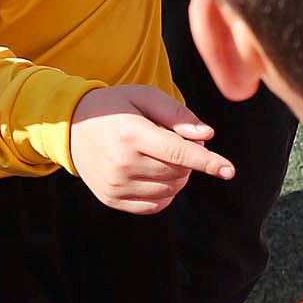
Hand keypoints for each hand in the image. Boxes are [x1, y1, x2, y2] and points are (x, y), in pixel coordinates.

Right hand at [68, 83, 233, 213]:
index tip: (229, 170)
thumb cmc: (116, 107)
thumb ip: (177, 115)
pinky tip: (156, 173)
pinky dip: (165, 193)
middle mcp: (122, 163)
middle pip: (177, 173)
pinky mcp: (112, 199)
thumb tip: (208, 135)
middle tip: (178, 141)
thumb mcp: (145, 97)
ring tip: (163, 155)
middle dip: (190, 160)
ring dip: (178, 176)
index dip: (207, 162)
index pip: (178, 153)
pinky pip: (154, 206)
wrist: (72, 126)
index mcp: (132, 134)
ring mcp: (116, 184)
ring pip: (169, 191)